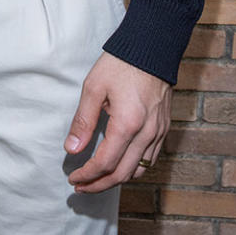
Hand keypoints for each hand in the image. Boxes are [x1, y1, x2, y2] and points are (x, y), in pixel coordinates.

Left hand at [64, 53, 170, 193]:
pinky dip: (132, 168)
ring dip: (116, 179)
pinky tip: (118, 164)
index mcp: (128, 124)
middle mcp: (147, 133)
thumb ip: (82, 121)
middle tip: (80, 186)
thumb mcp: (93, 88)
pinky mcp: (164, 128)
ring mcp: (159, 132)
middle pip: (123, 174)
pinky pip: (150, 159)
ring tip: (96, 180)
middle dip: (99, 184)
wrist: (152, 47)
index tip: (73, 178)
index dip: (87, 175)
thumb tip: (71, 149)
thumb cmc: (120, 64)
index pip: (105, 163)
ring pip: (139, 170)